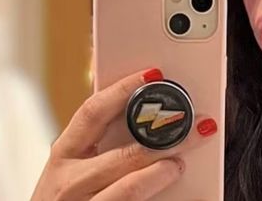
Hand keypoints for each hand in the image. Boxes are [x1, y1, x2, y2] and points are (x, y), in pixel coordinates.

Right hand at [31, 68, 217, 200]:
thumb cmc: (68, 196)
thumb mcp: (73, 164)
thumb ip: (99, 137)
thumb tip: (140, 96)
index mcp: (64, 154)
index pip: (93, 112)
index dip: (123, 89)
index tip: (153, 74)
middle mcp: (70, 182)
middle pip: (123, 154)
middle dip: (164, 139)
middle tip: (197, 125)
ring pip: (130, 189)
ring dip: (161, 174)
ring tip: (179, 166)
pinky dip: (167, 199)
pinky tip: (191, 196)